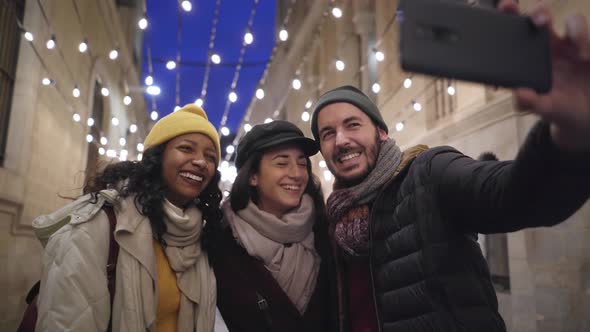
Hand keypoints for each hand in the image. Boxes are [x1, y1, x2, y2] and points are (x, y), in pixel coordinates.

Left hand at [498, 0, 589, 151]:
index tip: (506, 7)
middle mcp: (549, 44)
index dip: (510, 16)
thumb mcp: (544, 108)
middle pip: (541, 16)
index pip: (515, 30)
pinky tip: (586, 57)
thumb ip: (529, 102)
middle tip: (540, 21)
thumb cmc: (560, 107)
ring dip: (576, 30)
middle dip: (539, 11)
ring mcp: (572, 44)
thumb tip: (519, 94)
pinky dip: (586, 40)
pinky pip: (588, 34)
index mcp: (529, 56)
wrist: (588, 113)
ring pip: (573, 21)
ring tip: (581, 54)